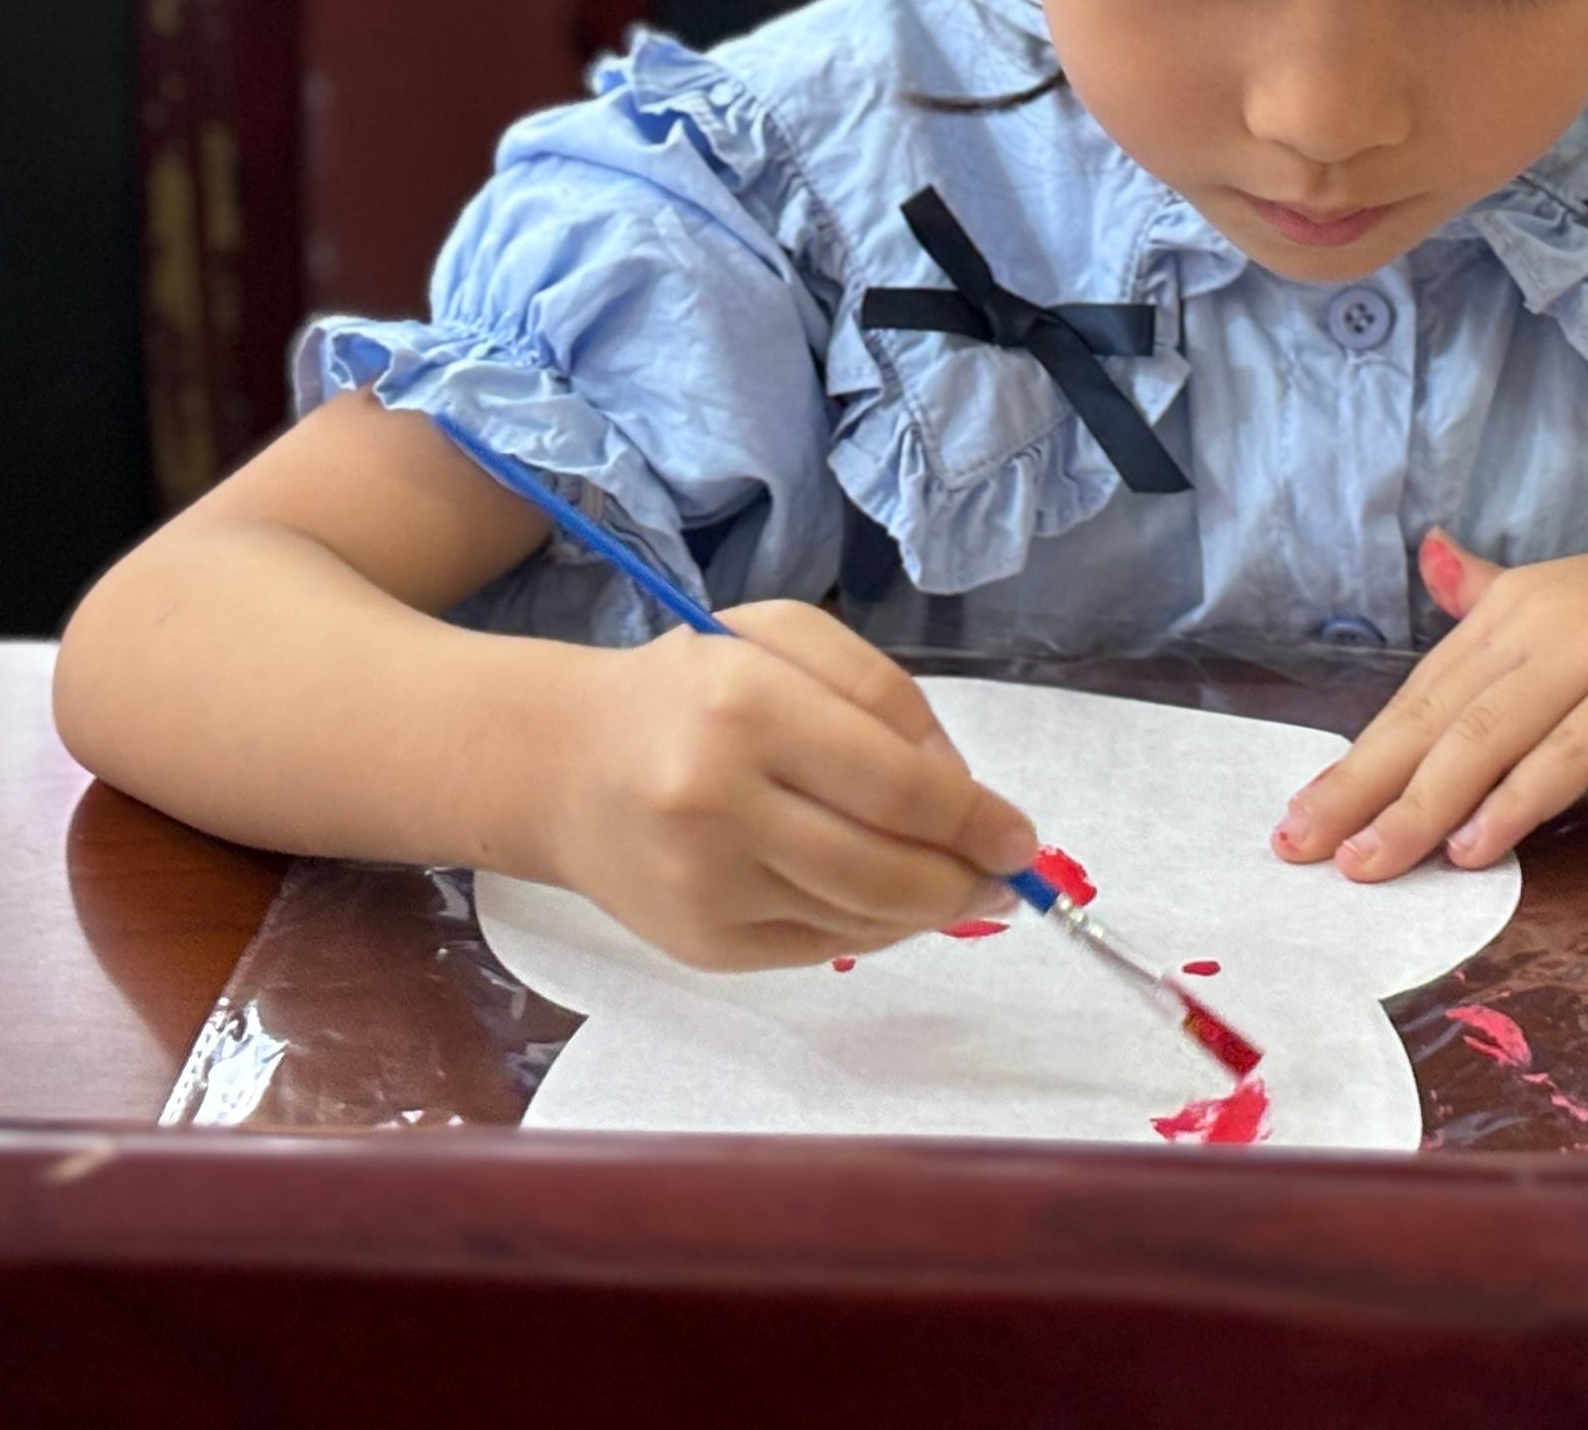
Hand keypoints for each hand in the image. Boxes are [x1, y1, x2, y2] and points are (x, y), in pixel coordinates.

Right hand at [540, 603, 1041, 971]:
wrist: (568, 765)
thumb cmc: (694, 688)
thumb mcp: (784, 639)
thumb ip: (884, 696)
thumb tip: (965, 792)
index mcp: (745, 705)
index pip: (897, 785)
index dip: (976, 820)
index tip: (1020, 837)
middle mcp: (718, 801)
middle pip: (885, 869)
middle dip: (964, 879)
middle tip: (1003, 876)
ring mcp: (704, 884)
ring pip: (860, 918)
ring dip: (926, 909)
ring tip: (954, 884)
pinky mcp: (699, 944)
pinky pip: (819, 947)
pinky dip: (870, 927)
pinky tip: (882, 897)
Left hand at [1275, 522, 1587, 880]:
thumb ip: (1502, 594)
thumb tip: (1432, 563)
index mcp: (1520, 603)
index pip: (1422, 692)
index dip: (1360, 756)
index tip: (1303, 814)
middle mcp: (1543, 619)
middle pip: (1435, 715)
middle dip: (1361, 787)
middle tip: (1299, 850)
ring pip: (1488, 736)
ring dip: (1421, 806)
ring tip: (1370, 865)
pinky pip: (1572, 749)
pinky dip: (1519, 798)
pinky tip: (1477, 845)